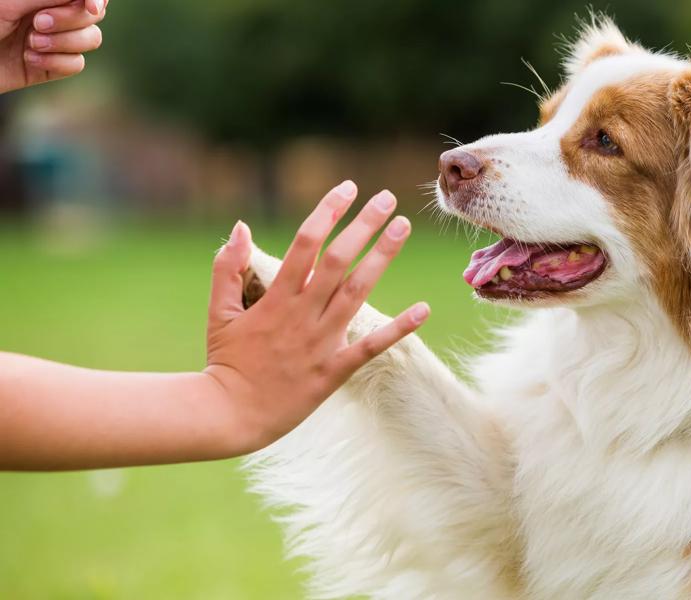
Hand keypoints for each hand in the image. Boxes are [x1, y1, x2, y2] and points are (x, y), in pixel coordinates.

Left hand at [0, 0, 106, 93]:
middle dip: (70, 21)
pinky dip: (55, 63)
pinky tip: (29, 60)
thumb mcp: (14, 0)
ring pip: (91, 40)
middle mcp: (51, 12)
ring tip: (31, 44)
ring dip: (63, 43)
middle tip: (37, 23)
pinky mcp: (52, 66)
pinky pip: (77, 64)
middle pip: (93, 16)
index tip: (91, 6)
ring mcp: (54, 39)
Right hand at [203, 181, 429, 452]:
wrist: (229, 415)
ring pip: (357, 292)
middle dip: (363, 225)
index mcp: (275, 298)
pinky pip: (371, 347)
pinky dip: (398, 328)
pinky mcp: (334, 370)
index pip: (305, 243)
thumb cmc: (224, 361)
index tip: (348, 189)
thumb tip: (241, 227)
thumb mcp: (218, 312)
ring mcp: (320, 342)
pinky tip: (423, 309)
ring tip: (403, 227)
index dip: (327, 212)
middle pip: (338, 260)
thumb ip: (227, 268)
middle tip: (387, 198)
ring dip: (382, 257)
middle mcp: (302, 315)